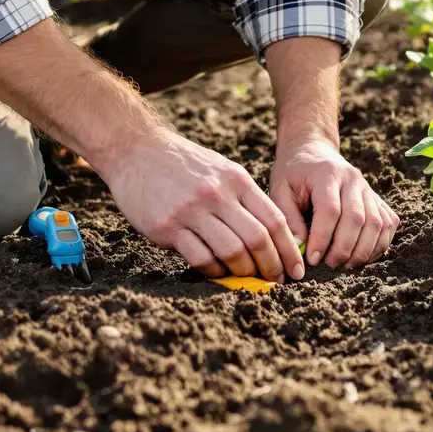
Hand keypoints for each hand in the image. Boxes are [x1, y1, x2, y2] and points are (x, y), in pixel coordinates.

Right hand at [104, 127, 303, 280]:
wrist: (137, 150)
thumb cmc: (184, 165)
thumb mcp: (221, 170)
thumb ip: (243, 199)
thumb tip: (270, 238)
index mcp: (236, 180)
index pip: (274, 220)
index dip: (289, 250)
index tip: (296, 269)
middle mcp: (217, 194)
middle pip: (258, 239)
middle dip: (272, 266)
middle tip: (276, 281)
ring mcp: (191, 211)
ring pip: (232, 252)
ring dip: (244, 272)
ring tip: (247, 279)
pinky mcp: (167, 226)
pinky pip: (200, 258)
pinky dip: (214, 271)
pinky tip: (217, 272)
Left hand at [269, 137, 398, 267]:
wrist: (312, 151)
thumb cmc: (293, 174)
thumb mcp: (280, 190)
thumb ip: (288, 218)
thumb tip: (300, 248)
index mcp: (327, 173)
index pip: (330, 210)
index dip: (323, 238)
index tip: (312, 259)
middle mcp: (352, 179)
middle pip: (357, 219)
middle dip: (344, 248)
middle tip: (328, 264)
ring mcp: (368, 187)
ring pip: (376, 223)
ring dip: (363, 250)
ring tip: (345, 263)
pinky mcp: (377, 197)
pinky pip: (388, 223)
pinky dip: (379, 244)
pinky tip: (362, 255)